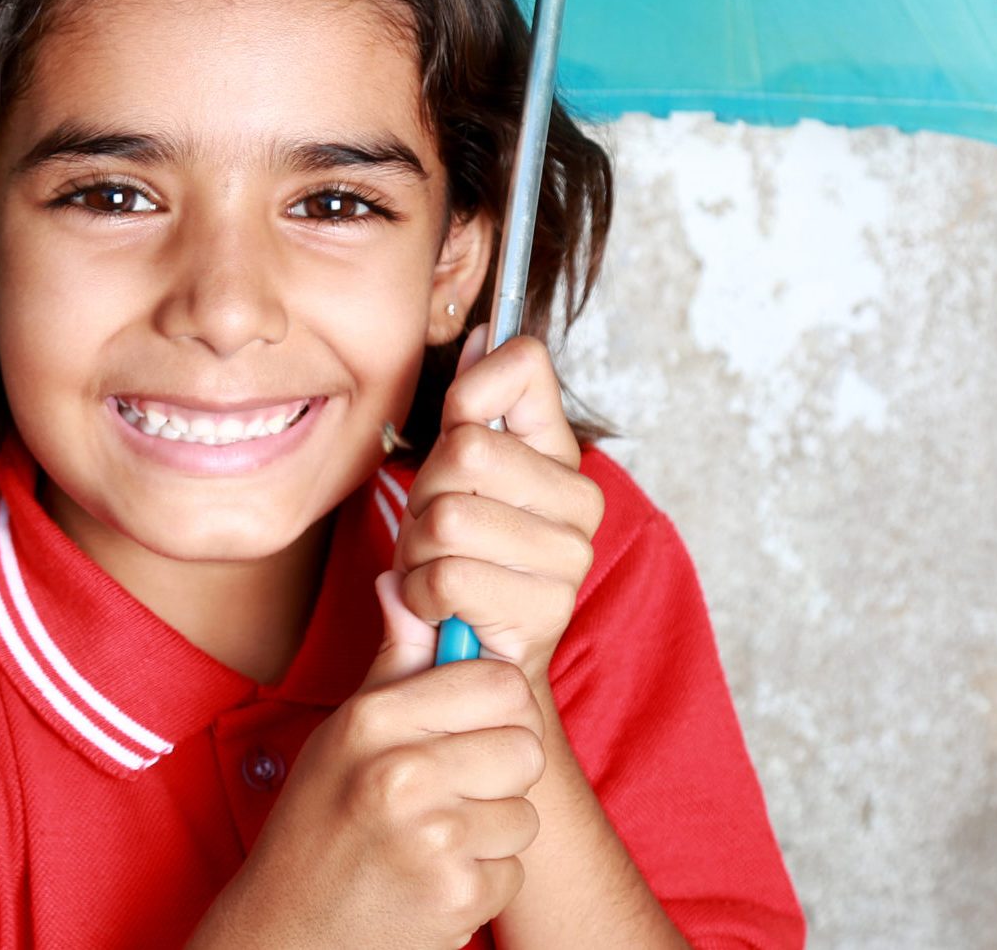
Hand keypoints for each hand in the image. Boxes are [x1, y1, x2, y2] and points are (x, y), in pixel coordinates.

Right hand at [187, 573, 545, 949]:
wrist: (290, 933)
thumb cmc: (321, 822)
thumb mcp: (345, 734)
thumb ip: (393, 661)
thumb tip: (404, 580)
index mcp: (374, 720)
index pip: (498, 681)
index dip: (496, 704)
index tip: (469, 725)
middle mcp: (402, 774)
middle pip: (526, 746)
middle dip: (499, 772)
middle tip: (452, 790)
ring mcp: (432, 839)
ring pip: (526, 812)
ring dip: (492, 831)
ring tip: (435, 839)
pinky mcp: (457, 896)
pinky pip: (514, 868)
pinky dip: (483, 879)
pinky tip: (433, 880)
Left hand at [392, 325, 604, 690]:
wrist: (475, 661)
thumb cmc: (462, 560)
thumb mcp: (457, 475)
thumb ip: (471, 406)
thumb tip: (480, 334)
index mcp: (559, 452)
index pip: (523, 366)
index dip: (469, 390)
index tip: (457, 427)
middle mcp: (580, 499)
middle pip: (464, 450)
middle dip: (424, 492)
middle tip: (434, 528)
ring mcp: (569, 556)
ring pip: (447, 517)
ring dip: (416, 549)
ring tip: (435, 569)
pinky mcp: (544, 609)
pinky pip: (445, 576)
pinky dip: (419, 593)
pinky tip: (438, 606)